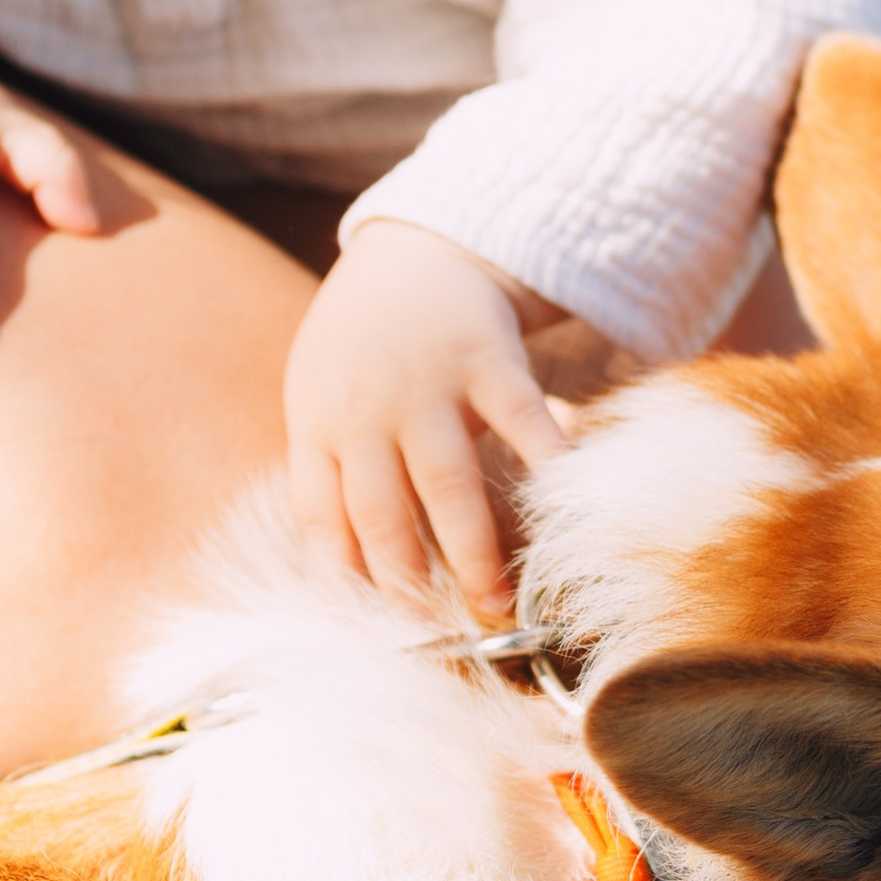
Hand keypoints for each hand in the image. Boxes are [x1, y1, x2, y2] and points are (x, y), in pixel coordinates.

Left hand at [285, 218, 569, 613]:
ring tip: (496, 601)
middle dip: (411, 585)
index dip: (345, 579)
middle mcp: (366, 412)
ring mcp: (429, 387)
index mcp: (317, 425)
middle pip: (383, 516)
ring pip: (449, 487)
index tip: (371, 629)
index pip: (322, 520)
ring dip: (472, 552)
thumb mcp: (317, 394)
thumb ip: (324, 467)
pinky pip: (522, 425)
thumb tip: (337, 570)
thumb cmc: (362, 340)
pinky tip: (564, 512)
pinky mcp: (489, 361)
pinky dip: (546, 469)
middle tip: (441, 634)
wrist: (415, 246)